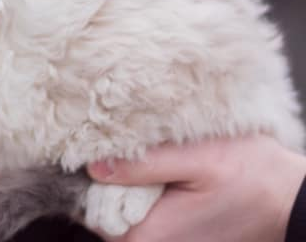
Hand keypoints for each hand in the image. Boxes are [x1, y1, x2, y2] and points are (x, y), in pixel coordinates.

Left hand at [88, 135, 305, 241]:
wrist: (291, 197)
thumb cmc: (251, 176)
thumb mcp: (196, 158)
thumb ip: (144, 164)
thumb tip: (95, 166)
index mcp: (150, 234)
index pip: (91, 211)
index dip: (91, 179)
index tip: (101, 149)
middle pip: (103, 209)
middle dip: (109, 177)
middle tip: (128, 145)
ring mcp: (166, 239)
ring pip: (123, 207)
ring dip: (128, 180)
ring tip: (150, 154)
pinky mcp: (176, 231)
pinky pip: (144, 209)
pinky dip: (146, 187)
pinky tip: (162, 167)